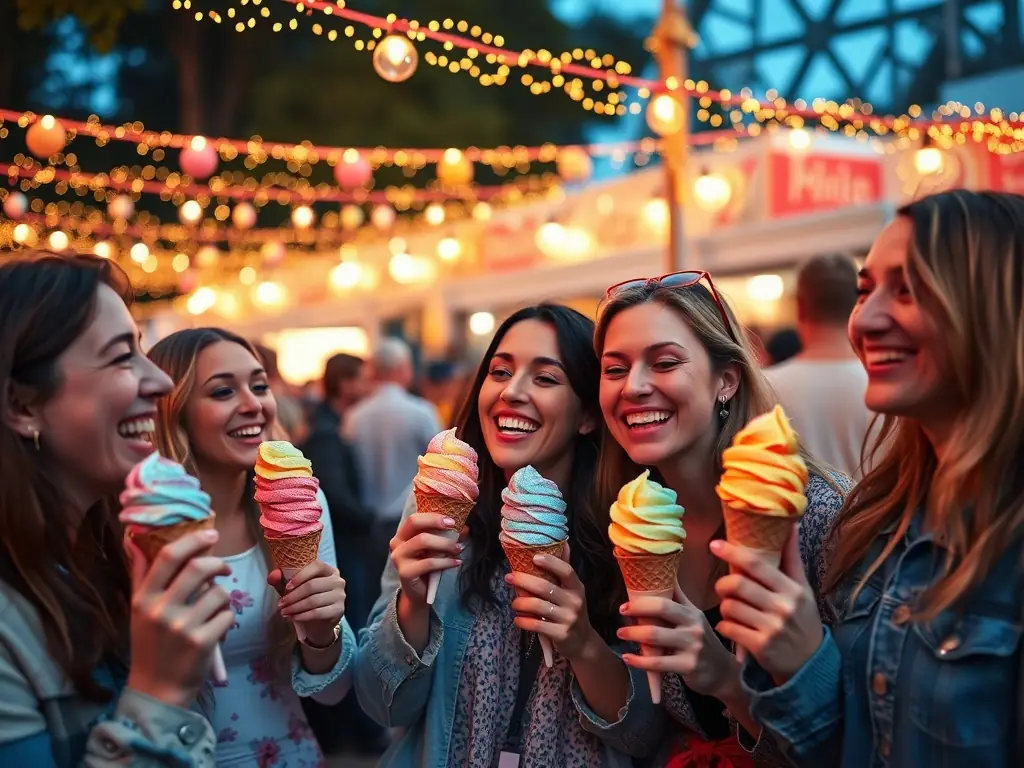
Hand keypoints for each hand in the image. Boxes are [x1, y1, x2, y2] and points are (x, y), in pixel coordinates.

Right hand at [126, 529, 233, 708]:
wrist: (157, 690)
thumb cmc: (149, 645)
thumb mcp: (138, 610)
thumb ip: (141, 575)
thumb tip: (135, 540)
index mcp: (143, 599)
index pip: (168, 556)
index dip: (193, 539)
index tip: (210, 533)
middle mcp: (161, 610)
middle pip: (198, 567)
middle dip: (217, 563)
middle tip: (223, 568)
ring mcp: (182, 628)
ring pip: (219, 592)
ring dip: (222, 596)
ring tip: (215, 607)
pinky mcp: (203, 643)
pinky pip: (228, 615)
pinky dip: (227, 618)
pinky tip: (216, 628)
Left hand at [271, 561, 345, 645]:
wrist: (319, 623)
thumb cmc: (307, 601)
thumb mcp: (294, 590)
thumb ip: (282, 581)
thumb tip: (272, 575)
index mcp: (329, 570)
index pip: (317, 566)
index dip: (301, 575)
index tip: (287, 587)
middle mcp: (338, 581)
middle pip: (313, 585)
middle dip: (293, 595)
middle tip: (281, 604)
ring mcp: (340, 596)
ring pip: (314, 600)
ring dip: (295, 607)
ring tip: (284, 612)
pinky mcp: (339, 610)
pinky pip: (318, 612)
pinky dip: (302, 616)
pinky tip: (293, 617)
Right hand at [389, 513, 465, 605]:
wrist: (420, 593)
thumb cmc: (428, 567)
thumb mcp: (439, 548)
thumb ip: (449, 536)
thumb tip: (465, 527)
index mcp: (403, 534)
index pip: (415, 517)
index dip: (434, 515)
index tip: (452, 520)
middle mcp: (397, 542)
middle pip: (414, 522)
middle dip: (436, 522)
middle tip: (454, 526)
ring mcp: (399, 557)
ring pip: (423, 540)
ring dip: (445, 543)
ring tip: (459, 548)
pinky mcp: (405, 572)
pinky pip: (428, 562)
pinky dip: (446, 561)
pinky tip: (456, 562)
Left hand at [505, 543, 596, 661]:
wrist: (583, 642)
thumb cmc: (571, 611)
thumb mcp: (573, 591)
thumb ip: (564, 569)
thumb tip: (564, 541)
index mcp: (577, 588)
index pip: (566, 571)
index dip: (551, 562)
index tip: (534, 557)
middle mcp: (574, 602)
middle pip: (545, 587)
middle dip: (524, 581)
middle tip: (509, 577)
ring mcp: (568, 619)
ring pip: (538, 606)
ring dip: (520, 603)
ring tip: (514, 604)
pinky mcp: (560, 634)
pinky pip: (537, 626)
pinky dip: (523, 621)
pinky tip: (517, 620)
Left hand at [617, 581, 740, 697]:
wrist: (723, 673)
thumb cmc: (702, 642)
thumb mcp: (695, 618)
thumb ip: (679, 599)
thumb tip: (665, 571)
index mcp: (692, 612)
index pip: (667, 598)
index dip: (644, 598)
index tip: (626, 603)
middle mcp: (694, 626)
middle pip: (662, 609)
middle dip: (637, 609)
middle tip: (621, 612)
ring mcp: (692, 646)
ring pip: (655, 636)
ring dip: (633, 634)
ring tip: (621, 633)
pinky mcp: (688, 666)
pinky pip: (657, 663)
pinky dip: (639, 661)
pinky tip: (628, 658)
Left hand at [711, 526, 823, 684]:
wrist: (810, 664)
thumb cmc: (802, 620)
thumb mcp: (803, 589)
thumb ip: (792, 558)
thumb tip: (791, 525)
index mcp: (792, 589)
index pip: (757, 564)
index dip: (732, 552)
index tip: (714, 545)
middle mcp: (783, 607)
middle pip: (737, 584)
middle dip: (723, 584)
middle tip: (724, 587)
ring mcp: (771, 629)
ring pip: (729, 607)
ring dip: (724, 606)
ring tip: (732, 609)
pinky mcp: (760, 647)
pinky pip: (728, 628)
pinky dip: (724, 625)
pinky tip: (732, 626)